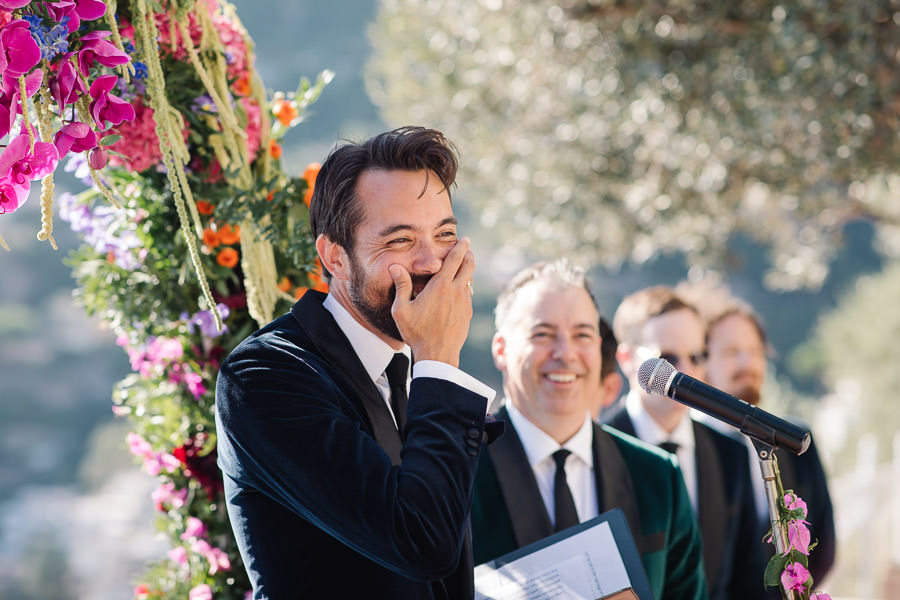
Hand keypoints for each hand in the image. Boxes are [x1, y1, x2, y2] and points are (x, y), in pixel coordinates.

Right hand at [389, 237, 474, 366]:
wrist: (438, 355)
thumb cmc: (417, 332)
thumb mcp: (401, 310)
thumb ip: (400, 286)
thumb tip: (395, 266)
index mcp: (441, 286)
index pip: (455, 259)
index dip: (461, 246)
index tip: (465, 239)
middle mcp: (456, 291)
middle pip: (470, 265)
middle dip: (469, 254)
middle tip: (466, 249)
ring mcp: (465, 303)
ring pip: (470, 280)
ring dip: (467, 272)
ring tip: (460, 269)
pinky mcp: (468, 313)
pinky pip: (468, 295)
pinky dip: (464, 288)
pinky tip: (456, 292)